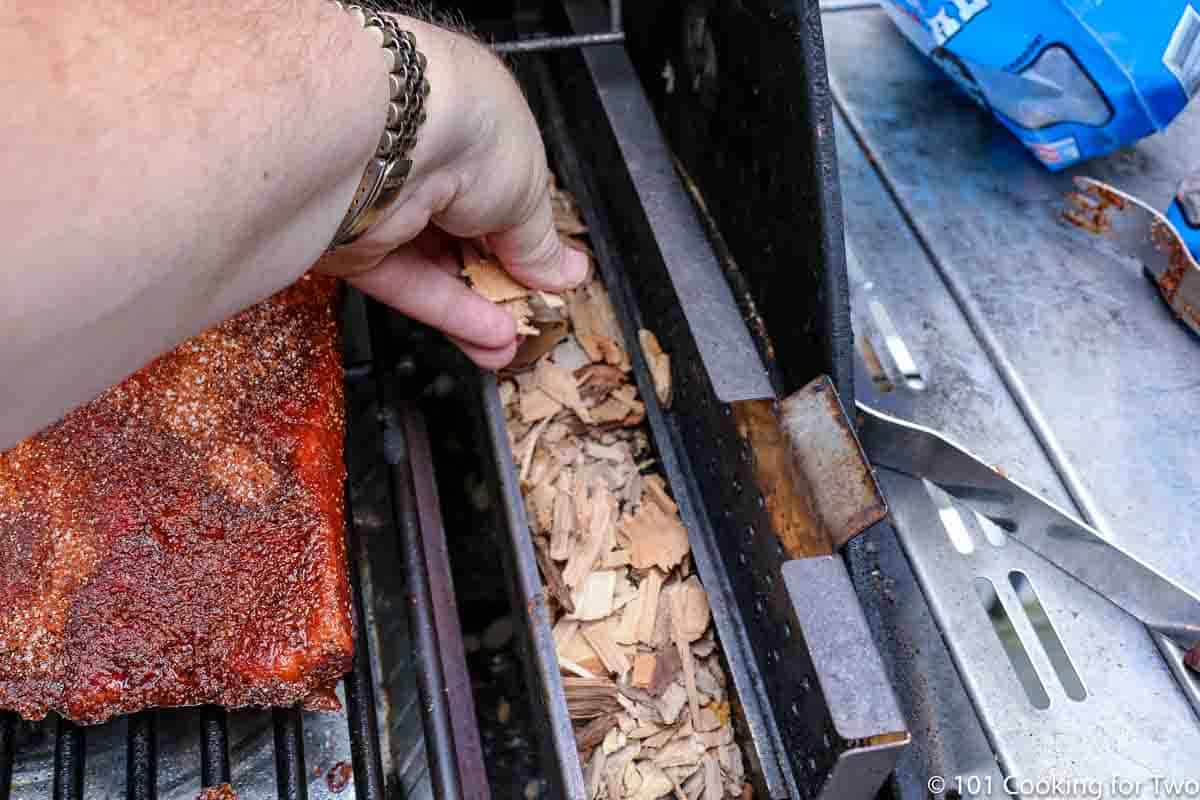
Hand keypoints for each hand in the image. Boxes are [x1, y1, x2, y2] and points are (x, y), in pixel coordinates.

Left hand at [317, 18, 588, 368]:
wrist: (393, 135)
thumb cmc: (471, 131)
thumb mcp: (529, 194)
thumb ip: (540, 244)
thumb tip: (563, 272)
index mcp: (469, 128)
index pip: (497, 194)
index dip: (522, 238)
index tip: (545, 273)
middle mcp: (423, 160)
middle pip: (464, 237)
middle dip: (500, 282)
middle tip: (530, 313)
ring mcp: (387, 201)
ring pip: (436, 267)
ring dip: (478, 307)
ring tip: (515, 340)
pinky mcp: (358, 242)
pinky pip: (408, 283)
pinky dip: (448, 311)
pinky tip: (489, 336)